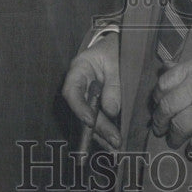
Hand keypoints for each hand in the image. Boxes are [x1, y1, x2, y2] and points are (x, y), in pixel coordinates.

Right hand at [62, 30, 120, 149]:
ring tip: (115, 147)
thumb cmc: (116, 48)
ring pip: (89, 119)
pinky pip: (97, 119)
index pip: (71, 90)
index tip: (90, 121)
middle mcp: (79, 85)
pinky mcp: (96, 103)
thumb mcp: (117, 60)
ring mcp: (87, 96)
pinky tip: (113, 143)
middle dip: (98, 128)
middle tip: (114, 140)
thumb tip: (111, 110)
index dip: (79, 108)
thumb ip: (114, 84)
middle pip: (83, 110)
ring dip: (102, 135)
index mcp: (79, 69)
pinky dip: (105, 132)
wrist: (120, 44)